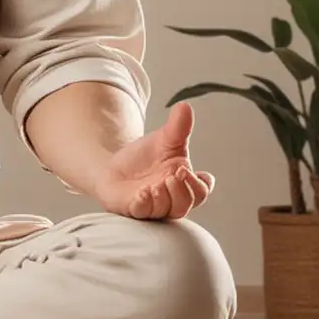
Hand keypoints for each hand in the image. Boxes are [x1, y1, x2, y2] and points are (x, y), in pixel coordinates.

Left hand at [93, 102, 214, 220]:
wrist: (116, 166)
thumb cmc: (146, 157)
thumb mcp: (163, 139)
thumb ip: (177, 127)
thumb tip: (185, 106)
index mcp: (184, 182)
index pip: (202, 190)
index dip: (202, 184)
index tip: (199, 172)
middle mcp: (173, 198)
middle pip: (188, 202)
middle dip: (185, 190)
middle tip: (176, 173)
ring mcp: (155, 206)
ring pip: (168, 210)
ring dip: (166, 197)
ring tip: (158, 184)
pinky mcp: (134, 209)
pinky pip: (143, 212)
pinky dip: (145, 204)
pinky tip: (143, 193)